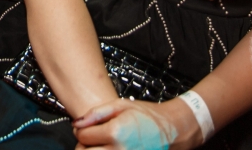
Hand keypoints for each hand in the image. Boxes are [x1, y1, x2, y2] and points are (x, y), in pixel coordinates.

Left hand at [73, 98, 196, 149]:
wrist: (174, 130)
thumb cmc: (149, 116)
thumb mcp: (121, 106)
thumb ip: (96, 113)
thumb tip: (77, 123)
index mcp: (115, 133)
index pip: (82, 136)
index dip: (81, 130)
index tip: (86, 127)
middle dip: (84, 145)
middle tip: (91, 138)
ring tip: (101, 144)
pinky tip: (111, 149)